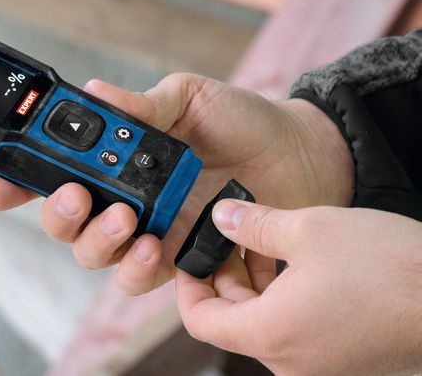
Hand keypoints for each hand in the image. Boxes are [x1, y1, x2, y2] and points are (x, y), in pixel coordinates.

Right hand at [0, 74, 354, 294]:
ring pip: (94, 256)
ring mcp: (148, 231)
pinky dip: (139, 268)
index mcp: (116, 157)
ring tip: (126, 220)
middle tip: (79, 195)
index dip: (17, 181)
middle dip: (58, 214)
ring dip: (97, 243)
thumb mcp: (190, 99)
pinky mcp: (179, 260)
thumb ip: (145, 104)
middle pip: (63, 221)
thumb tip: (95, 93)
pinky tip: (159, 246)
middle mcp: (122, 197)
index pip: (54, 171)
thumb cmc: (242, 121)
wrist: (302, 156)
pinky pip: (141, 279)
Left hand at [176, 200, 421, 375]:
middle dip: (223, 277)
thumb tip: (220, 215)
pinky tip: (298, 264)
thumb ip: (254, 224)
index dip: (187, 284)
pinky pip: (296, 331)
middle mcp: (289, 362)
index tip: (191, 254)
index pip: (199, 320)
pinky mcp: (344, 361)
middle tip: (228, 236)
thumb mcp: (311, 229)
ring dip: (256, 285)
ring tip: (264, 241)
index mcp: (270, 335)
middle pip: (231, 322)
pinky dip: (284, 300)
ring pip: (264, 325)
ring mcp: (319, 366)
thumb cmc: (389, 267)